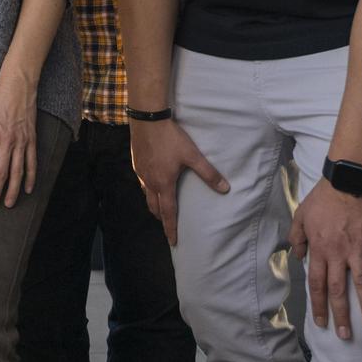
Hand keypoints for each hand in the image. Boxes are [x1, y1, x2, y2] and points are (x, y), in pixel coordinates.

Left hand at [0, 70, 37, 210]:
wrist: (17, 88)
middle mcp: (6, 142)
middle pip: (0, 173)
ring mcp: (21, 142)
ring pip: (17, 172)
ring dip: (13, 190)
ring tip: (8, 204)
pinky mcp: (31, 140)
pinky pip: (32, 163)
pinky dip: (30, 177)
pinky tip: (27, 189)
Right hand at [128, 118, 229, 244]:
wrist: (147, 119)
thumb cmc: (171, 138)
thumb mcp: (192, 155)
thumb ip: (208, 173)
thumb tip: (225, 189)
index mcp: (164, 184)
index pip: (168, 213)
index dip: (171, 228)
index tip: (172, 242)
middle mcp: (150, 182)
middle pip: (154, 207)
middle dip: (161, 217)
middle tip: (168, 224)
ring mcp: (140, 172)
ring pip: (146, 194)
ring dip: (154, 203)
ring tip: (160, 205)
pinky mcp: (135, 162)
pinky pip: (142, 181)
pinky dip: (148, 188)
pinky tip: (152, 180)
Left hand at [291, 180, 361, 340]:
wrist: (347, 181)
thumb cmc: (322, 198)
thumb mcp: (300, 215)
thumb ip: (297, 237)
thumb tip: (296, 257)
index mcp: (318, 249)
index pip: (317, 283)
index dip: (318, 304)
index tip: (320, 322)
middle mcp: (337, 254)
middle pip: (338, 290)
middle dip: (340, 314)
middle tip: (345, 335)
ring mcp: (357, 250)